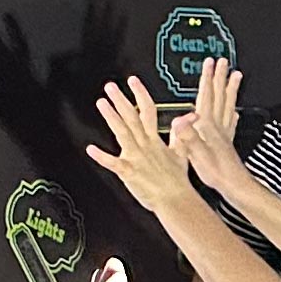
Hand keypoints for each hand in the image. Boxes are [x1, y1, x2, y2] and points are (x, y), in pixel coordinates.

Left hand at [86, 80, 194, 214]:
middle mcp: (145, 145)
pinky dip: (102, 156)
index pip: (148, 110)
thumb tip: (190, 116)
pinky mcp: (129, 172)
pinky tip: (91, 149)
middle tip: (110, 87)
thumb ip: (180, 133)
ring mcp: (136, 157)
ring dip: (111, 117)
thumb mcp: (182, 152)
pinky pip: (113, 163)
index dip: (140, 94)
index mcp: (155, 140)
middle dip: (121, 100)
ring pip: (122, 132)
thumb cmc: (177, 180)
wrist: (176, 200)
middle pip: (132, 117)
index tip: (133, 81)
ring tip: (102, 103)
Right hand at [179, 57, 247, 194]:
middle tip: (223, 61)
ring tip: (236, 75)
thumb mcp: (197, 154)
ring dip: (230, 89)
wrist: (235, 186)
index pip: (207, 97)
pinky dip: (233, 112)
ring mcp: (225, 133)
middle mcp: (218, 126)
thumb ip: (189, 136)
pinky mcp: (228, 142)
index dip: (207, 79)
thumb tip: (180, 119)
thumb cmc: (216, 173)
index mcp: (208, 127)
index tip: (209, 63)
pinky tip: (235, 112)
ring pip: (228, 104)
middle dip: (220, 78)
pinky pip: (231, 121)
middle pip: (219, 96)